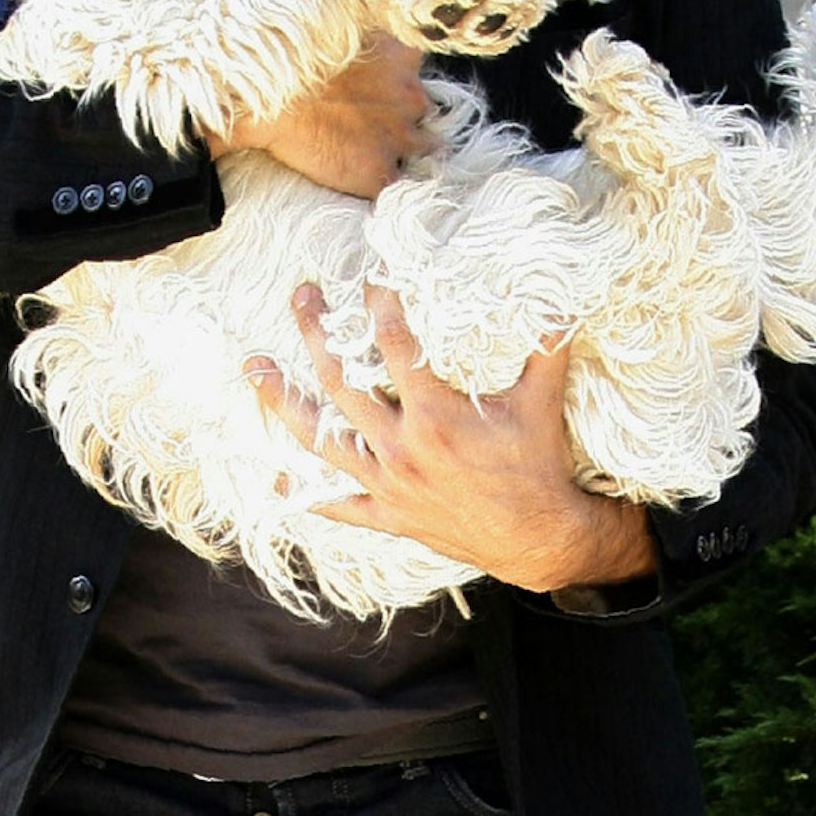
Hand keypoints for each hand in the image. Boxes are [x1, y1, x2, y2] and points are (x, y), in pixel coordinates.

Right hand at [201, 36, 432, 199]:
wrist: (267, 102)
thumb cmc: (293, 63)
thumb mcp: (339, 28)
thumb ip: (367, 36)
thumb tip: (372, 26)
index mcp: (402, 59)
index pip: (423, 71)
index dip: (406, 83)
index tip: (389, 92)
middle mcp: (411, 97)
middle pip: (425, 111)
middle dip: (406, 117)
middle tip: (372, 122)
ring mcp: (400, 138)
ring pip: (425, 149)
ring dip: (407, 151)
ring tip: (375, 151)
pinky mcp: (380, 174)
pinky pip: (399, 184)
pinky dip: (389, 183)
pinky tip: (368, 177)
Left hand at [246, 282, 659, 593]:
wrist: (540, 541)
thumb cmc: (540, 466)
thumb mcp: (543, 402)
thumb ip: (546, 347)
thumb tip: (559, 298)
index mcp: (435, 416)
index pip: (395, 346)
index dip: (379, 305)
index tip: (367, 275)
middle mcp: (402, 448)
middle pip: (342, 383)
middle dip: (316, 335)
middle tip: (300, 297)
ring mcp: (389, 484)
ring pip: (322, 440)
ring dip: (284, 402)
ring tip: (255, 368)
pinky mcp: (390, 515)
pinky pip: (339, 506)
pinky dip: (307, 495)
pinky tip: (278, 480)